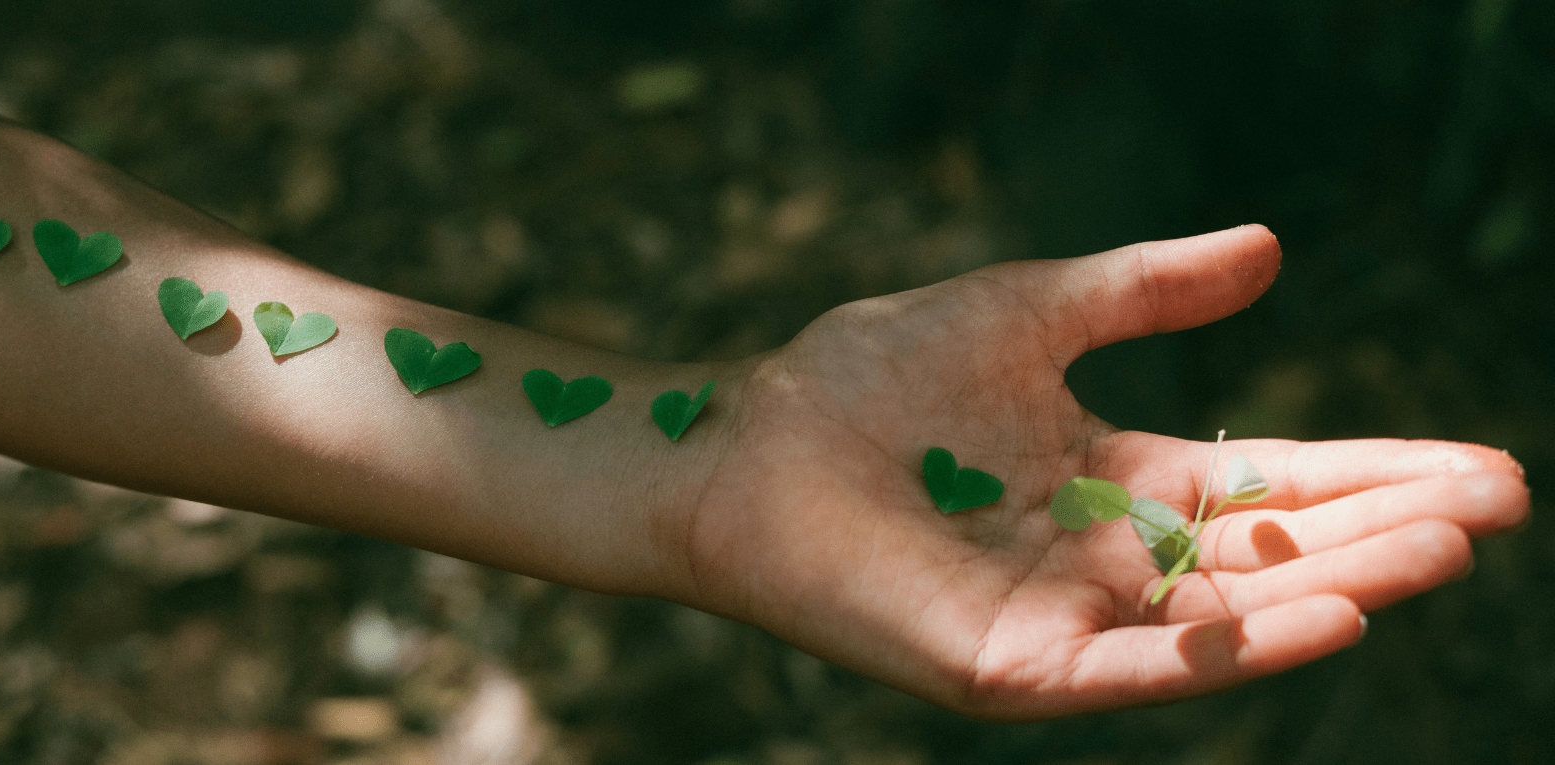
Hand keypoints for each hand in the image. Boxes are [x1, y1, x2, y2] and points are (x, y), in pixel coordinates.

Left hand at [671, 225, 1528, 719]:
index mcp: (1115, 480)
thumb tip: (1271, 248)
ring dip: (1340, 586)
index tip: (1479, 463)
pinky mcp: (1016, 667)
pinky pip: (1143, 668)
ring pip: (1228, 617)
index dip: (1371, 473)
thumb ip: (1143, 291)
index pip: (1270, 485)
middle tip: (1497, 505)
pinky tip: (1325, 613)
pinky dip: (1235, 647)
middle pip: (1272, 555)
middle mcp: (1106, 559)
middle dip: (1384, 530)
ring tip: (1442, 549)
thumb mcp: (1029, 313)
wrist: (741, 441)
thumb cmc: (866, 379)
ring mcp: (1066, 620)